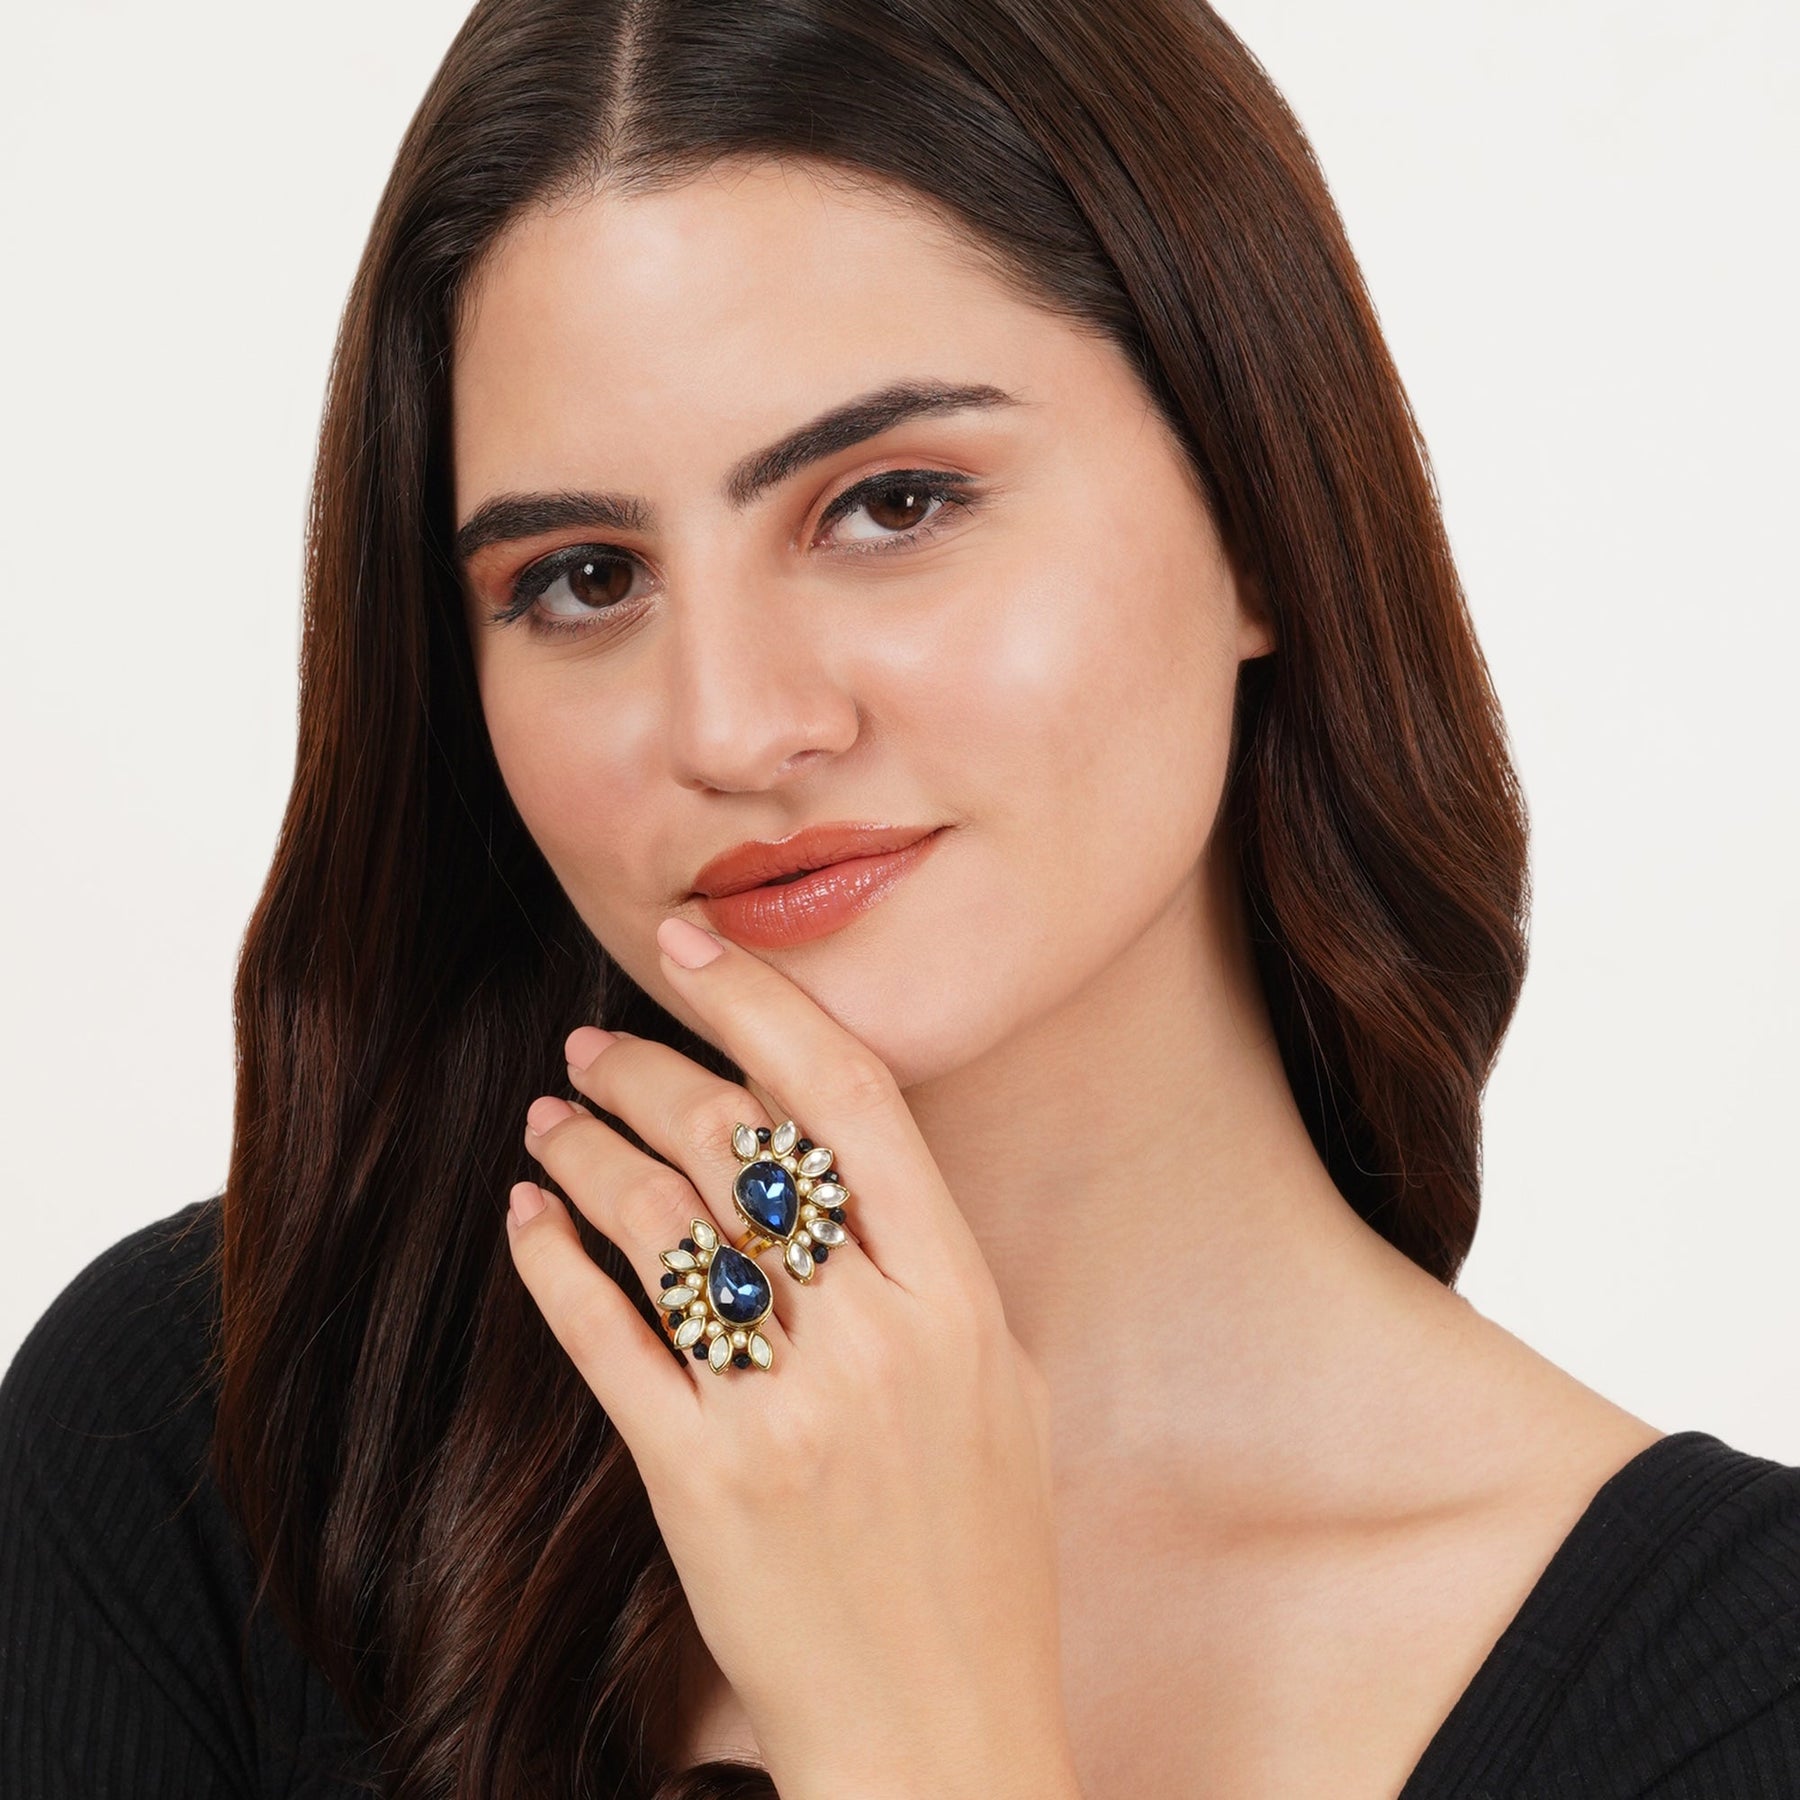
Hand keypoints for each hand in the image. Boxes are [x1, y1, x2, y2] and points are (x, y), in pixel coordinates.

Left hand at [505, 914, 1081, 1799]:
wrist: (940, 1732)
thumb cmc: (980, 1557)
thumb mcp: (1002, 1388)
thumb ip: (933, 1271)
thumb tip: (848, 1161)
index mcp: (960, 1300)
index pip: (855, 1100)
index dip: (763, 1004)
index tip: (690, 947)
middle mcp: (878, 1338)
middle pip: (742, 1145)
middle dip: (652, 1070)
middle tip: (594, 1044)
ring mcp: (787, 1411)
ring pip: (662, 1225)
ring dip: (592, 1150)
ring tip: (550, 1117)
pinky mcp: (700, 1481)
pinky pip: (607, 1338)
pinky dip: (556, 1260)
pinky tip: (529, 1215)